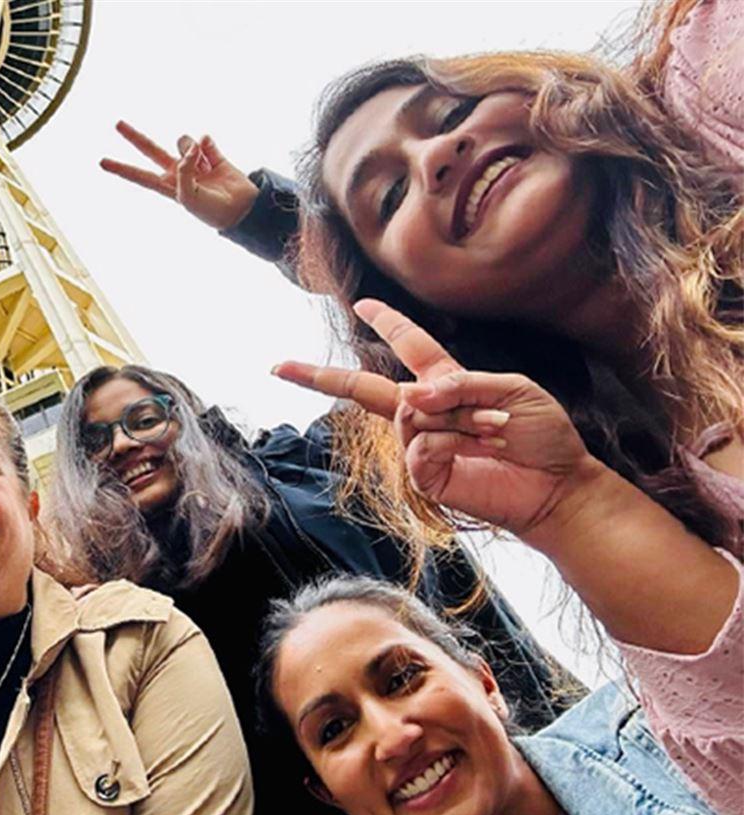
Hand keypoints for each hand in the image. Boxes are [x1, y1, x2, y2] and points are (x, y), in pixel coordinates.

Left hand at [99, 121, 258, 229]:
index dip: (120, 168)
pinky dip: (208, 147)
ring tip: (203, 166)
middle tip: (116, 124)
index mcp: (167, 185)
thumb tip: (191, 143)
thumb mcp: (187, 195)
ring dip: (191, 149)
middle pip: (150, 150)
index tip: (101, 162)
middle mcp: (177, 172)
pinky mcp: (213, 154)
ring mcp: (194, 162)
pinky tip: (214, 159)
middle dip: (134, 137)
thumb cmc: (211, 210)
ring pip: (183, 141)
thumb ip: (184, 169)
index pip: (138, 175)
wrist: (240, 209)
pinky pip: (205, 141)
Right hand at [273, 299, 602, 535]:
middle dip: (319, 377)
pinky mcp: (425, 476)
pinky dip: (455, 441)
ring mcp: (421, 445)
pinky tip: (481, 450)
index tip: (361, 305)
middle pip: (362, 389)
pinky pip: (420, 445)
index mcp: (447, 384)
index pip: (411, 346)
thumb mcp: (513, 390)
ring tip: (496, 430)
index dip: (388, 323)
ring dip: (460, 417)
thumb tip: (409, 398)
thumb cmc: (543, 437)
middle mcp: (426, 413)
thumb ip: (459, 384)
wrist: (558, 486)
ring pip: (411, 415)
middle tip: (279, 366)